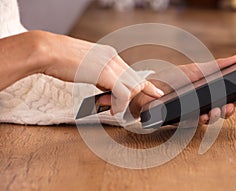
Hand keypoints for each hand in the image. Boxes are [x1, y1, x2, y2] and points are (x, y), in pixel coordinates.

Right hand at [25, 31, 163, 113]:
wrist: (47, 51)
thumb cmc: (60, 59)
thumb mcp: (86, 65)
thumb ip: (99, 75)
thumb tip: (106, 89)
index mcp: (109, 54)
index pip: (133, 72)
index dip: (144, 86)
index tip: (154, 92)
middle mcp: (113, 58)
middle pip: (136, 81)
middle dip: (133, 98)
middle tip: (121, 110)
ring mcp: (110, 65)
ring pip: (133, 87)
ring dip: (126, 103)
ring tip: (114, 110)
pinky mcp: (106, 74)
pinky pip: (123, 94)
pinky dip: (121, 105)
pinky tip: (113, 111)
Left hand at [128, 54, 235, 124]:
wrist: (147, 90)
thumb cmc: (171, 79)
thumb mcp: (195, 70)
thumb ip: (216, 66)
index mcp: (209, 89)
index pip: (230, 96)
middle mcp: (203, 102)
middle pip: (223, 110)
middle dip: (229, 110)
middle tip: (230, 107)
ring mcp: (194, 112)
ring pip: (211, 119)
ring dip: (216, 116)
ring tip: (215, 111)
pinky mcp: (184, 120)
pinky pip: (195, 123)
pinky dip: (200, 120)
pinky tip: (202, 116)